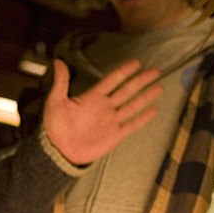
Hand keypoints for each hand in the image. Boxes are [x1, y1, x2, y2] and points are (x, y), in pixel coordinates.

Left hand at [42, 59, 161, 164]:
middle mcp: (105, 107)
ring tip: (158, 87)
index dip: (124, 71)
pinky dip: (143, 118)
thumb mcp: (56, 101)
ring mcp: (111, 121)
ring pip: (133, 105)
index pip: (112, 80)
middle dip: (141, 80)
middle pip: (127, 90)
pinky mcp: (115, 135)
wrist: (59, 151)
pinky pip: (132, 125)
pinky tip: (153, 110)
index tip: (136, 63)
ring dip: (146, 96)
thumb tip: (57, 62)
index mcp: (92, 97)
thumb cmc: (55, 127)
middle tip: (154, 71)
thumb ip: (61, 81)